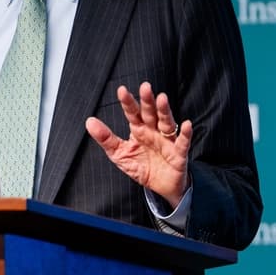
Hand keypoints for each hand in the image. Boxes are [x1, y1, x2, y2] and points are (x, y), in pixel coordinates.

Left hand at [85, 81, 190, 205]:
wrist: (160, 187)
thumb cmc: (141, 166)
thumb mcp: (119, 154)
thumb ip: (106, 138)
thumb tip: (89, 121)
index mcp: (139, 129)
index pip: (132, 113)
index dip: (128, 102)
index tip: (121, 90)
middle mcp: (153, 131)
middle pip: (150, 113)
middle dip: (147, 101)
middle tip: (145, 87)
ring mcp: (167, 140)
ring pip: (166, 122)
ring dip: (164, 111)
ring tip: (162, 99)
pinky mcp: (178, 153)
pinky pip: (183, 142)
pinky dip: (185, 134)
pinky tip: (186, 124)